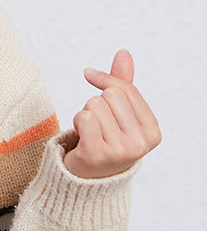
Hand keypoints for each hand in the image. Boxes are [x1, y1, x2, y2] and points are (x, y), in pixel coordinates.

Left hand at [62, 49, 161, 178]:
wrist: (86, 177)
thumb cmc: (104, 139)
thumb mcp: (118, 112)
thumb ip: (121, 83)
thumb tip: (123, 53)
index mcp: (152, 131)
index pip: (126, 89)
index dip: (104, 78)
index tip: (89, 75)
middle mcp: (141, 144)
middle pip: (109, 95)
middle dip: (95, 103)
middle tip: (96, 124)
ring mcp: (121, 151)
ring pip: (94, 105)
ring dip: (84, 114)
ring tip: (89, 133)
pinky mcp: (98, 155)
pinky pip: (84, 118)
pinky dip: (76, 123)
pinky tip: (82, 138)